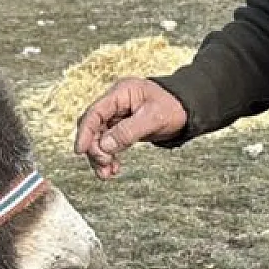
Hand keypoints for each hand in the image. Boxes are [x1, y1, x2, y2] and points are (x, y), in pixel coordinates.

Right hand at [73, 77, 188, 179]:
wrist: (188, 110)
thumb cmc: (173, 107)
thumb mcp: (153, 118)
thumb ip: (128, 131)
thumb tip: (104, 146)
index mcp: (121, 93)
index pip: (95, 112)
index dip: (85, 132)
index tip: (80, 150)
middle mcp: (116, 104)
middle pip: (94, 127)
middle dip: (95, 148)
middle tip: (105, 165)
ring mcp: (118, 116)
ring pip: (100, 138)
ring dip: (100, 157)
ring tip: (107, 174)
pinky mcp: (123, 128)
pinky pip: (109, 143)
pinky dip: (109, 157)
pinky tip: (113, 169)